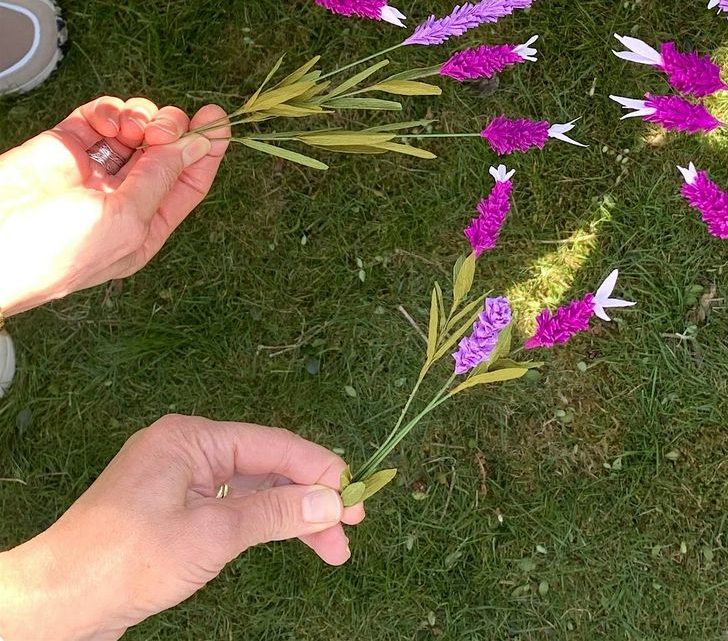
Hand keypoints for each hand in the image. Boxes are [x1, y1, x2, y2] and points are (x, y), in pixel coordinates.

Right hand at [0, 98, 229, 315]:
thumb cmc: (54, 251)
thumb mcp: (124, 220)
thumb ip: (161, 178)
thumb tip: (197, 145)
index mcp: (143, 226)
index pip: (188, 183)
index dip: (207, 151)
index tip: (218, 119)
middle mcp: (122, 196)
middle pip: (168, 149)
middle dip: (174, 130)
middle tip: (162, 130)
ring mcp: (94, 168)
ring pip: (138, 127)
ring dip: (144, 117)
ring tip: (133, 127)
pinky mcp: (66, 144)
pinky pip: (101, 116)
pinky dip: (111, 109)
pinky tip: (109, 119)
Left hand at [0, 415, 365, 640]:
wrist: (53, 605)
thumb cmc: (124, 562)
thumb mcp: (210, 537)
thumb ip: (274, 515)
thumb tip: (332, 503)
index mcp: (191, 438)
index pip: (274, 446)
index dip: (321, 471)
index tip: (358, 498)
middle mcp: (187, 450)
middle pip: (266, 467)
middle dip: (309, 500)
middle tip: (349, 531)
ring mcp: (177, 482)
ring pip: (251, 491)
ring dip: (289, 518)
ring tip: (329, 550)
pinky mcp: (170, 513)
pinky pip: (229, 509)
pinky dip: (259, 526)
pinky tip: (283, 541)